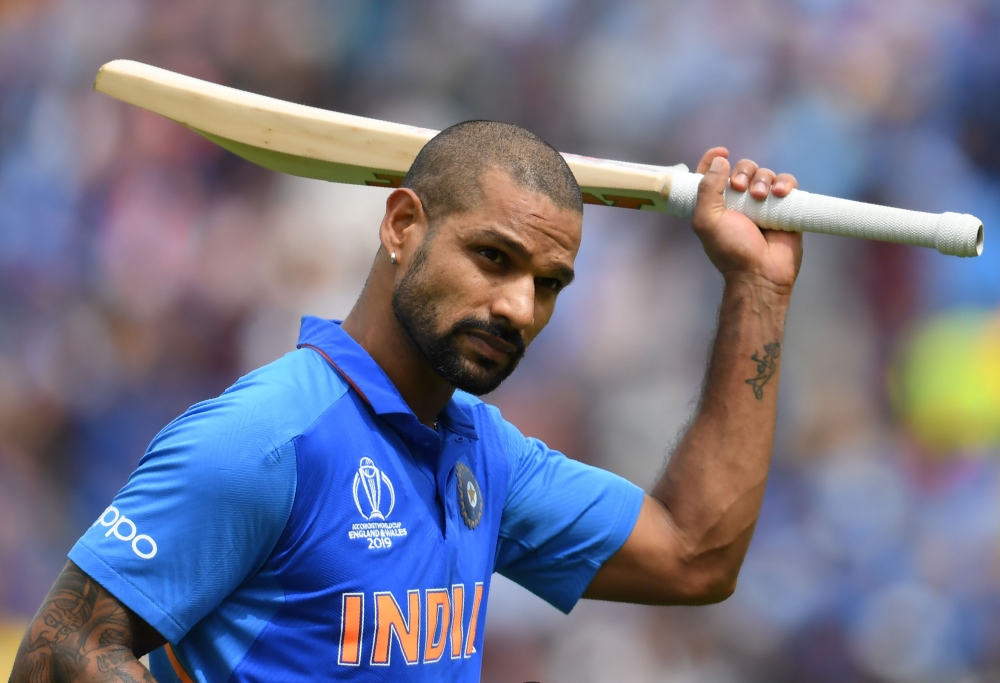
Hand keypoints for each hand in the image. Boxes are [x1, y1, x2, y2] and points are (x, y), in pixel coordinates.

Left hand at [691, 148, 802, 294]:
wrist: (761, 272)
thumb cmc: (730, 250)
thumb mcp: (706, 220)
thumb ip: (707, 189)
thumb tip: (719, 161)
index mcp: (716, 204)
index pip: (713, 173)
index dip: (714, 160)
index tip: (721, 153)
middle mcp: (739, 201)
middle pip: (743, 168)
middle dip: (743, 171)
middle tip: (740, 187)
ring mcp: (763, 204)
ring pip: (765, 173)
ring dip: (763, 179)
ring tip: (761, 196)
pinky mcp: (785, 208)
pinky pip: (787, 184)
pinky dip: (784, 183)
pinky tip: (780, 193)